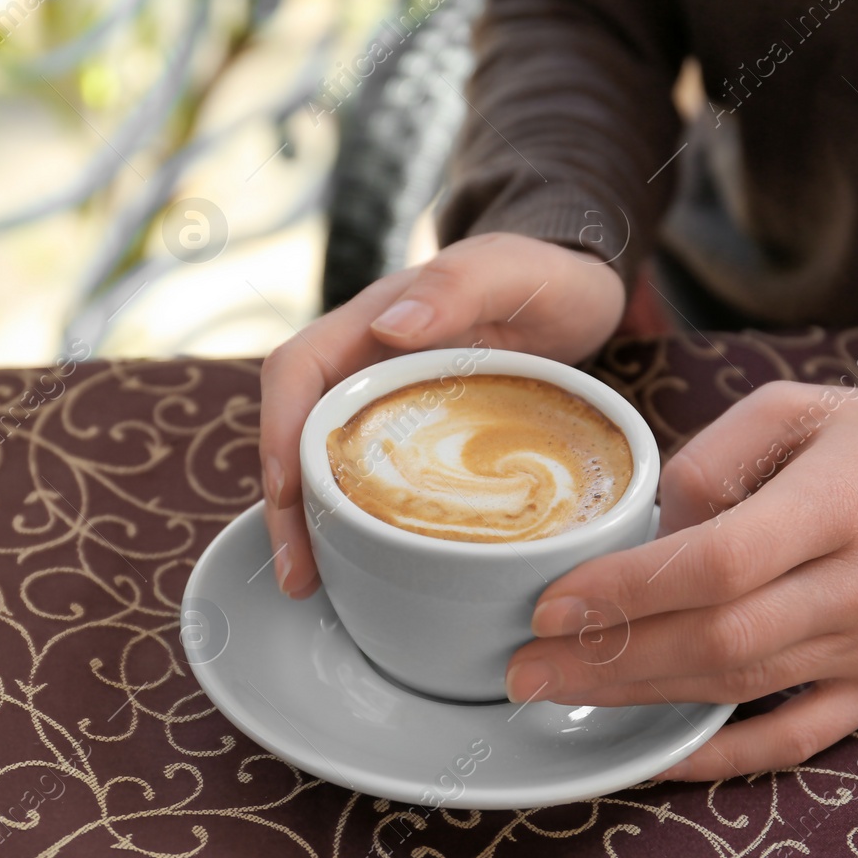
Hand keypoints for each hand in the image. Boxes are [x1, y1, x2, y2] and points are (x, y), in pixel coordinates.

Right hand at [259, 232, 625, 596]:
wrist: (578, 297)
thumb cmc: (547, 278)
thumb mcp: (514, 272)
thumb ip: (458, 286)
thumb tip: (385, 328)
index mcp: (374, 320)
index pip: (297, 369)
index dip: (280, 428)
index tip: (287, 490)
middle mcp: (363, 364)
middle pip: (295, 430)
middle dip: (283, 501)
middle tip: (296, 574)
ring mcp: (382, 403)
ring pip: (321, 462)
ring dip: (307, 522)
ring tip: (309, 585)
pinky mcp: (406, 438)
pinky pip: (364, 479)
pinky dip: (353, 523)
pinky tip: (358, 568)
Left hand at [505, 380, 857, 779]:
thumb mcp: (799, 410)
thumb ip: (710, 461)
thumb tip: (642, 535)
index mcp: (838, 504)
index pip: (717, 562)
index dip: (625, 591)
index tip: (548, 603)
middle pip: (717, 640)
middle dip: (607, 660)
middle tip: (522, 666)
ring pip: (741, 690)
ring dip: (639, 700)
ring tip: (557, 693)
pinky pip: (792, 741)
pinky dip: (717, 757)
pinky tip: (649, 754)